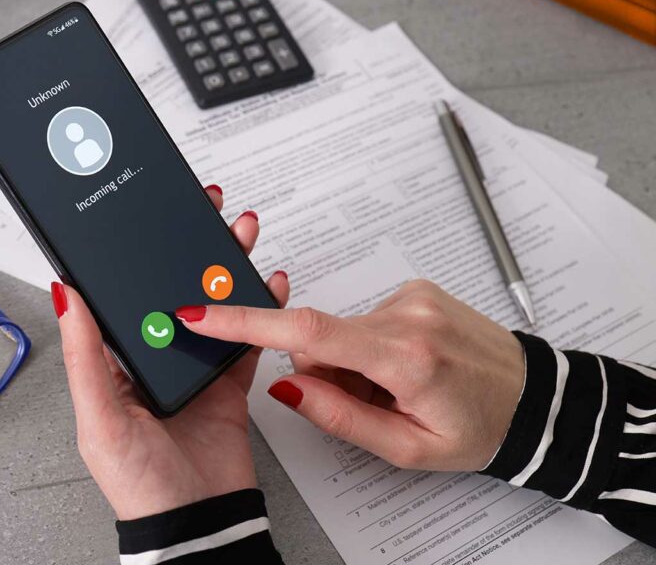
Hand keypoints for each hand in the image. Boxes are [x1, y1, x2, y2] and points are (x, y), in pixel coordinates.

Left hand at [53, 186, 289, 519]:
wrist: (198, 522)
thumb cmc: (138, 483)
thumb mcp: (100, 418)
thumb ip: (86, 357)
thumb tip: (64, 297)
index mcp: (114, 362)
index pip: (121, 296)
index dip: (133, 253)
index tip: (145, 216)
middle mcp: (153, 359)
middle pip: (171, 289)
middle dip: (188, 247)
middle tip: (203, 208)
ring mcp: (192, 367)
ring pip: (211, 304)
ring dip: (224, 267)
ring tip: (238, 233)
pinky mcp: (228, 382)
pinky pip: (246, 337)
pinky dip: (259, 309)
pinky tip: (268, 284)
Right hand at [176, 279, 524, 471]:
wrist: (534, 398)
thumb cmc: (480, 428)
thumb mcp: (407, 447)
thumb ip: (339, 416)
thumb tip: (286, 384)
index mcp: (404, 357)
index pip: (306, 331)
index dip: (245, 322)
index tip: (203, 313)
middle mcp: (405, 315)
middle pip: (319, 336)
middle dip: (325, 371)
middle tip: (369, 401)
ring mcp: (411, 296)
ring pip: (341, 328)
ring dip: (352, 360)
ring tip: (395, 386)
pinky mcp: (414, 289)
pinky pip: (363, 317)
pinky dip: (369, 345)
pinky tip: (403, 365)